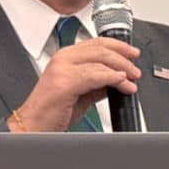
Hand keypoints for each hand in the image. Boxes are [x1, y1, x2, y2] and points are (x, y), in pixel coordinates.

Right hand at [7, 38, 140, 132]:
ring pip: (100, 60)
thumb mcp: (80, 93)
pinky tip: (120, 83)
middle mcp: (63, 59)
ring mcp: (62, 69)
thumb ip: (96, 83)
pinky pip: (94, 76)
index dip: (119, 46)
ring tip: (131, 82)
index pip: (96, 43)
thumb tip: (116, 79)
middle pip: (101, 48)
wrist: (33, 125)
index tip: (132, 54)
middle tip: (135, 71)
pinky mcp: (64, 82)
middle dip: (124, 58)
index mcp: (65, 57)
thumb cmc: (51, 111)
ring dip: (121, 70)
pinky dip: (111, 78)